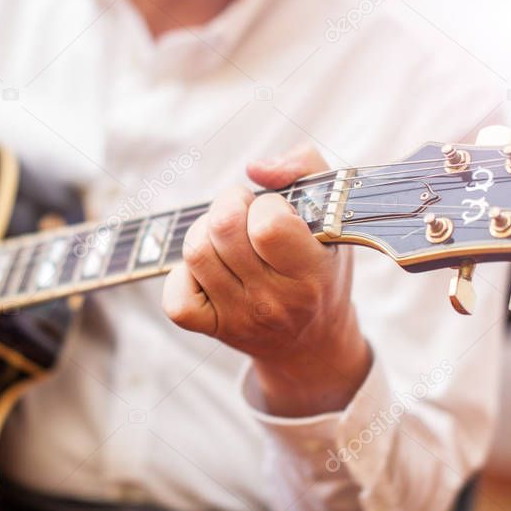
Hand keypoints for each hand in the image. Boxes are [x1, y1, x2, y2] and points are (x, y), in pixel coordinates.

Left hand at [161, 144, 371, 416]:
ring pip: (196, 252)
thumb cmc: (320, 267)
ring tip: (227, 237)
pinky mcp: (212, 329)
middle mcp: (275, 300)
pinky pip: (176, 296)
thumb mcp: (334, 213)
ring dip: (205, 232)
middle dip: (229, 205)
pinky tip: (208, 270)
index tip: (276, 210)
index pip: (268, 225)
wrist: (312, 343)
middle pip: (222, 228)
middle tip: (246, 214)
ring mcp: (240, 318)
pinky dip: (183, 275)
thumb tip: (254, 168)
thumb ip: (304, 167)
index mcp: (311, 272)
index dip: (265, 204)